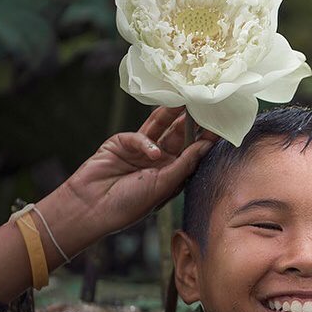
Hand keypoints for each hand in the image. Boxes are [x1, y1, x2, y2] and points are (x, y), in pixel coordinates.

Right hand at [58, 106, 217, 238]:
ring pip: (159, 128)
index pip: (192, 152)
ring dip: (172, 116)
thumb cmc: (130, 204)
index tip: (220, 127)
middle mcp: (158, 160)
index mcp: (171, 173)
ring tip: (186, 103)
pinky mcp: (121, 143)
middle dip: (191, 123)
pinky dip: (147, 143)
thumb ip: (184, 163)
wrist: (91, 208)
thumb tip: (206, 145)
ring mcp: (140, 150)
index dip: (204, 140)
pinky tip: (153, 154)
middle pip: (178, 136)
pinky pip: (139, 136)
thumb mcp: (163, 185)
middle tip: (205, 107)